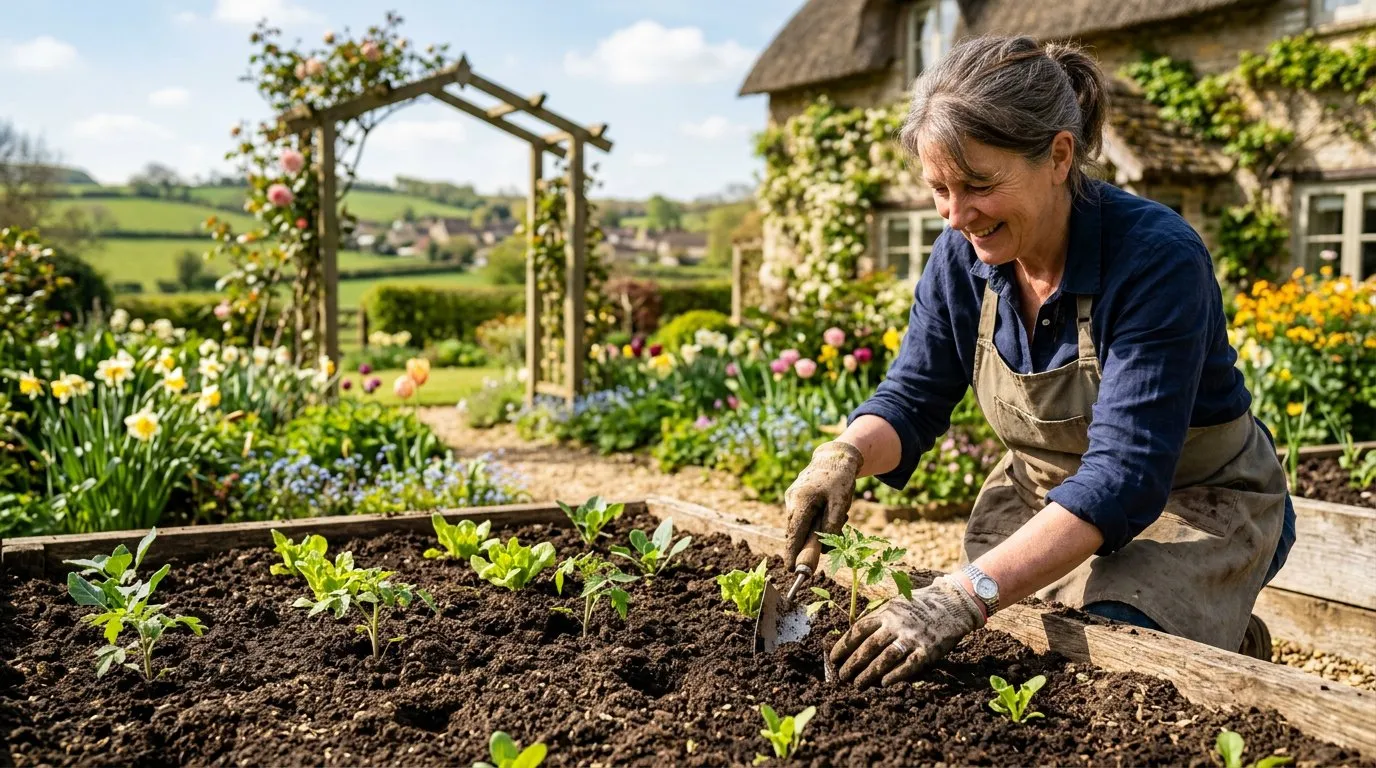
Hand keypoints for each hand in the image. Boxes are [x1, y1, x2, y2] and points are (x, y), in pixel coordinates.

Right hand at [783, 441, 863, 568]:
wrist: (835, 457)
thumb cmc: (840, 480)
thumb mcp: (841, 503)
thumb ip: (832, 525)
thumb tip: (824, 548)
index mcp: (801, 501)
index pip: (794, 533)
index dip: (792, 553)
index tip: (791, 570)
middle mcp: (792, 500)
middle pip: (796, 531)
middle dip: (809, 542)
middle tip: (825, 548)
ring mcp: (792, 498)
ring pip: (801, 524)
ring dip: (816, 528)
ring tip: (840, 514)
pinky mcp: (796, 497)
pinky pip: (804, 516)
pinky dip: (816, 520)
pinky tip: (832, 510)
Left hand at [830, 575, 984, 687]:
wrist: (953, 603)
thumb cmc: (919, 605)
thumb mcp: (895, 604)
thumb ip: (878, 619)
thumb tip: (855, 635)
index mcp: (886, 613)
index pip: (858, 630)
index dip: (844, 645)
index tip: (833, 658)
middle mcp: (897, 625)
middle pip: (868, 647)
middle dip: (852, 664)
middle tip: (842, 676)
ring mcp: (912, 638)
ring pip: (885, 658)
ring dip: (869, 673)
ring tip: (857, 684)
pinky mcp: (928, 650)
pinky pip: (908, 666)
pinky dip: (895, 675)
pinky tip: (884, 684)